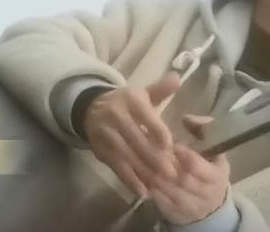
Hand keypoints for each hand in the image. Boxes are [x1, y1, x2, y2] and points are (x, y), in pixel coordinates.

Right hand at [82, 72, 180, 197]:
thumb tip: (178, 78)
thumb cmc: (125, 104)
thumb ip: (160, 89)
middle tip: (172, 172)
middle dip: (154, 158)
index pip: (144, 115)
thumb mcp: (141, 94)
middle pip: (136, 139)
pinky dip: (130, 180)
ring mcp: (105, 135)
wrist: (91, 109)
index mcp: (129, 100)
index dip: (156, 130)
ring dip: (144, 172)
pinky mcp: (100, 150)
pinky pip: (116, 167)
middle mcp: (114, 116)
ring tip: (161, 185)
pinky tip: (143, 191)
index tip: (169, 145)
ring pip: (126, 156)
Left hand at [150, 114, 230, 224]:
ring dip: (153, 175)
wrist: (210, 204)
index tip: (172, 144)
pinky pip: (159, 201)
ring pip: (168, 190)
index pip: (198, 167)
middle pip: (182, 180)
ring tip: (139, 158)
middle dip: (164, 165)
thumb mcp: (212, 150)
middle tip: (148, 149)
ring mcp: (189, 206)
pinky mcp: (175, 213)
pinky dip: (148, 187)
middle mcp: (205, 194)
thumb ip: (203, 130)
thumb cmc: (208, 167)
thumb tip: (187, 118)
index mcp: (217, 175)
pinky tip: (138, 174)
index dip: (184, 155)